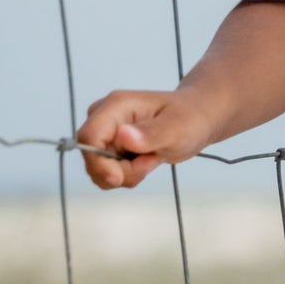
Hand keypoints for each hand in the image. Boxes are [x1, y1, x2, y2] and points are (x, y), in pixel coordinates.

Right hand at [75, 88, 214, 188]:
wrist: (196, 119)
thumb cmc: (190, 119)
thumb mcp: (177, 128)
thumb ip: (151, 134)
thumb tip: (123, 136)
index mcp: (115, 106)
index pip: (88, 137)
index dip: (97, 162)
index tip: (119, 177)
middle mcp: (104, 117)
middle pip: (91, 157)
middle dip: (118, 171)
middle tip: (149, 163)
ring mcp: (106, 133)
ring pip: (99, 168)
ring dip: (126, 174)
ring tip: (151, 160)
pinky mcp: (111, 147)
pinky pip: (109, 171)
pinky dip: (128, 175)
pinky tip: (146, 162)